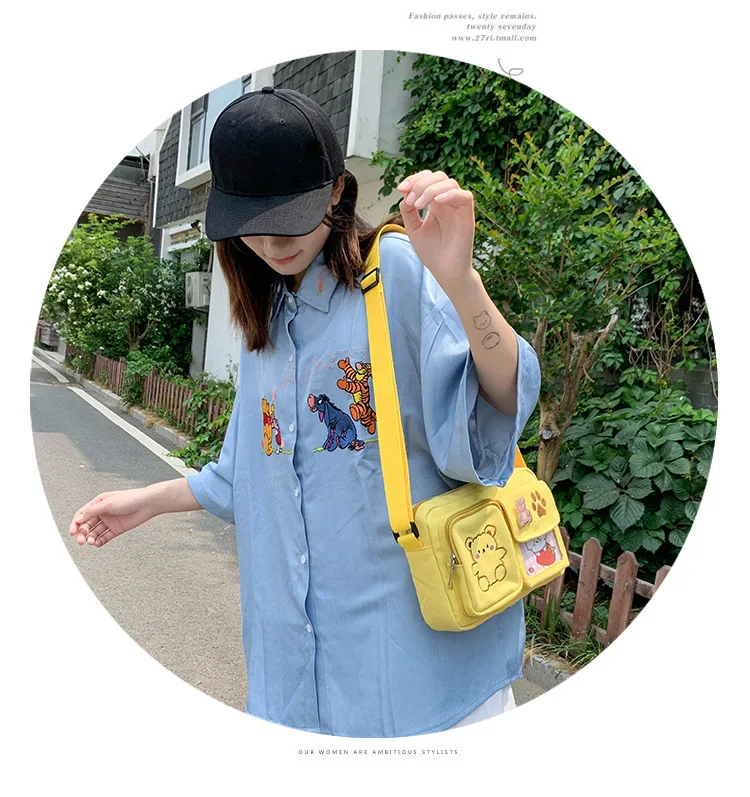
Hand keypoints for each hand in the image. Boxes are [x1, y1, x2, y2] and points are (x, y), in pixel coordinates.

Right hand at [68, 488, 156, 547]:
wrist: (147, 504)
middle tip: (81, 541)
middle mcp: (102, 512)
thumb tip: (78, 518)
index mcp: (98, 503)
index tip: (73, 531)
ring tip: (91, 542)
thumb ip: (92, 511)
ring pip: (95, 532)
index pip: (82, 514)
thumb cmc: (129, 499)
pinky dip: (100, 541)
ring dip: (91, 537)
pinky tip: (97, 543)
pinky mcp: (116, 529)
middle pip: (87, 525)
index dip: (76, 523)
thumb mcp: (108, 504)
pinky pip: (105, 537)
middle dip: (82, 533)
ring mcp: (109, 521)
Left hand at [396, 169, 475, 289]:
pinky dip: (449, 194)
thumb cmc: (433, 254)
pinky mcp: (468, 216)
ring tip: (418, 205)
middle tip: (410, 199)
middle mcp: (448, 203)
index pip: (428, 179)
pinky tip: (435, 203)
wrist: (445, 272)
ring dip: (430, 190)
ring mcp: (458, 208)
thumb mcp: (414, 229)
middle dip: (420, 183)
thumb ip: (408, 212)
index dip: (414, 179)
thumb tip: (404, 196)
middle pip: (438, 176)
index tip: (400, 188)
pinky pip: (465, 196)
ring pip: (449, 183)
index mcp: (435, 204)